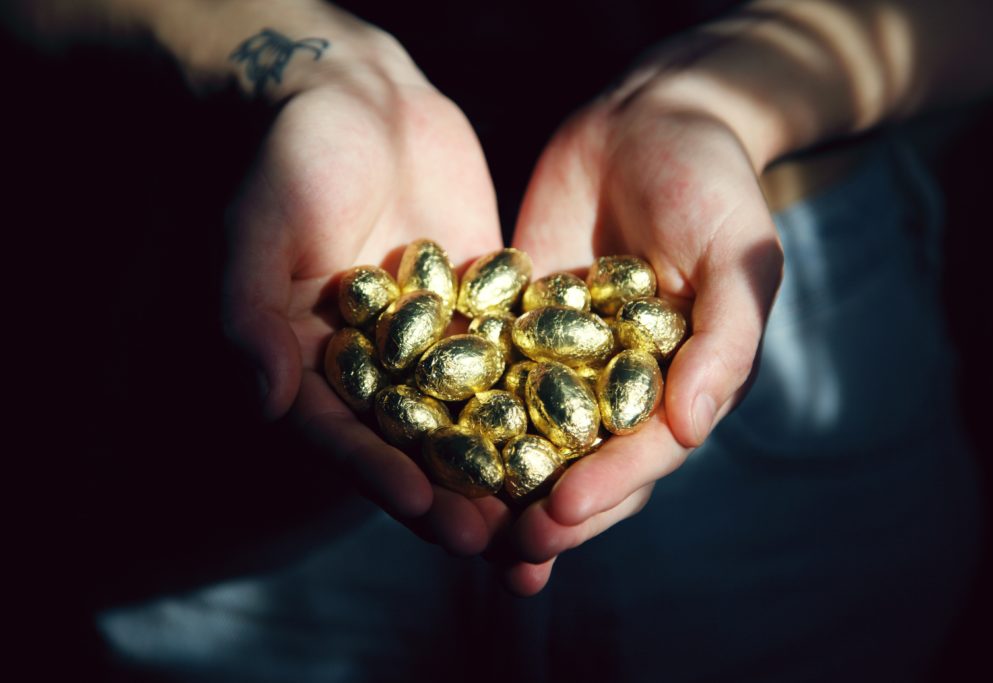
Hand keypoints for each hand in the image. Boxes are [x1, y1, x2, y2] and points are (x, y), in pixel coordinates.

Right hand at [221, 42, 508, 555]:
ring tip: (547, 510)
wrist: (361, 98)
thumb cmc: (295, 157)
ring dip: (507, 464)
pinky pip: (516, 359)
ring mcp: (435, 342)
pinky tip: (584, 430)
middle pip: (414, 444)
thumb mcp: (261, 227)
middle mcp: (377, 366)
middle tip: (500, 539)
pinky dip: (544, 396)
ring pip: (473, 415)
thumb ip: (253, 313)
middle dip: (455, 492)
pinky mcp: (484, 311)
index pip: (346, 435)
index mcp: (315, 363)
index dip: (382, 475)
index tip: (424, 510)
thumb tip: (266, 402)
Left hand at [503, 65, 783, 593]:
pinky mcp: (517, 326)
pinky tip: (422, 444)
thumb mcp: (739, 254)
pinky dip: (460, 413)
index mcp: (683, 384)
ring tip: (462, 531)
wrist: (648, 120)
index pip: (647, 452)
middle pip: (586, 463)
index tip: (563, 512)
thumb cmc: (712, 185)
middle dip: (550, 511)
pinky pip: (488, 375)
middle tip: (506, 550)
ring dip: (501, 488)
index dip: (610, 487)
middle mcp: (623, 385)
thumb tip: (694, 429)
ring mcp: (567, 359)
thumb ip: (726, 339)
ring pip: (532, 436)